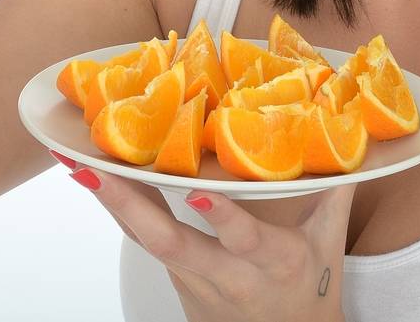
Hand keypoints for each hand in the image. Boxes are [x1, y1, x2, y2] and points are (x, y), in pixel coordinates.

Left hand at [52, 150, 351, 321]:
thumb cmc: (311, 290)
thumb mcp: (329, 243)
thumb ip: (333, 187)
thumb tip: (345, 128)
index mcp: (272, 260)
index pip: (243, 239)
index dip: (221, 217)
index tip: (195, 192)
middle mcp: (227, 274)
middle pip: (170, 243)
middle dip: (128, 206)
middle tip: (92, 171)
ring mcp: (195, 281)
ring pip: (145, 241)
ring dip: (110, 203)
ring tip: (74, 163)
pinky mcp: (175, 280)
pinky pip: (144, 241)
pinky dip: (121, 208)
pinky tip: (94, 177)